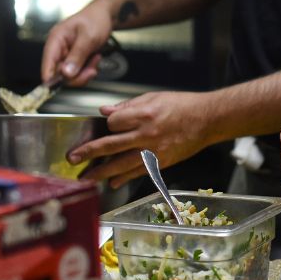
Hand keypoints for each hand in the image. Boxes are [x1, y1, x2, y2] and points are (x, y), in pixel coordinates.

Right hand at [41, 6, 113, 85]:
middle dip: (77, 76)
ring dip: (85, 72)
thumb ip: (77, 55)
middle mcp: (58, 49)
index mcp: (55, 40)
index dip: (52, 78)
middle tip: (92, 71)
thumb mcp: (88, 37)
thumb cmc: (96, 19)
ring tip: (96, 59)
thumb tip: (66, 73)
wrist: (107, 15)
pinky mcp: (75, 59)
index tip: (64, 85)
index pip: (47, 64)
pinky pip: (79, 72)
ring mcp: (67, 55)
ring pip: (71, 75)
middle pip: (59, 74)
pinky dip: (88, 69)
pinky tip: (95, 59)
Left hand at [69, 92, 214, 188]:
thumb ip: (128, 106)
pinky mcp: (162, 162)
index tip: (105, 124)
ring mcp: (154, 151)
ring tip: (86, 178)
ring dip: (101, 172)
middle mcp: (147, 134)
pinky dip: (124, 178)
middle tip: (72, 159)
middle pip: (110, 145)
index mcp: (144, 114)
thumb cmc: (183, 105)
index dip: (106, 124)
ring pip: (121, 164)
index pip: (112, 122)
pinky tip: (113, 182)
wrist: (208, 119)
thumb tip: (105, 112)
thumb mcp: (154, 97)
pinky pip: (139, 172)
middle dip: (88, 152)